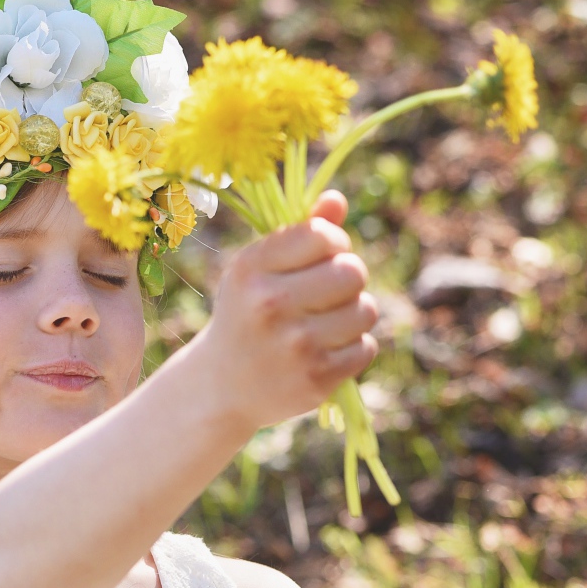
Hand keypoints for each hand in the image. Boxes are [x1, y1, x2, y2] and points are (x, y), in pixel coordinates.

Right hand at [187, 189, 377, 430]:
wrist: (221, 387)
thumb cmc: (246, 316)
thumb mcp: (258, 272)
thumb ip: (299, 234)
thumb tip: (337, 200)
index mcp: (251, 269)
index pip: (323, 235)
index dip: (333, 243)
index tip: (321, 259)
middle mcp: (269, 304)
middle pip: (352, 272)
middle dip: (348, 280)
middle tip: (327, 295)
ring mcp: (294, 345)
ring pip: (365, 311)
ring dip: (353, 316)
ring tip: (325, 325)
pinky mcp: (315, 379)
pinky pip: (365, 348)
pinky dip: (352, 349)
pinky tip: (324, 353)